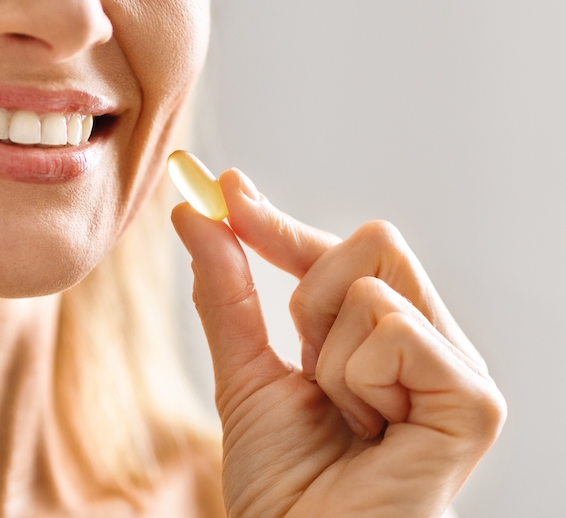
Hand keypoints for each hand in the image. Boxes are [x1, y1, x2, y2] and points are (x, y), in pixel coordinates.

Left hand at [171, 168, 505, 517]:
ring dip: (328, 359)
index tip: (226, 189)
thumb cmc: (282, 483)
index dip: (281, 225)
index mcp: (388, 337)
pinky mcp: (475, 402)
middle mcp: (432, 344)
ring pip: (372, 286)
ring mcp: (459, 371)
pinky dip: (357, 381)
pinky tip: (372, 431)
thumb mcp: (244, 371)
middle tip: (310, 372)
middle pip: (373, 241)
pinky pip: (393, 330)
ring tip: (345, 420)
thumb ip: (227, 291)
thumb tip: (197, 212)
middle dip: (309, 301)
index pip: (346, 249)